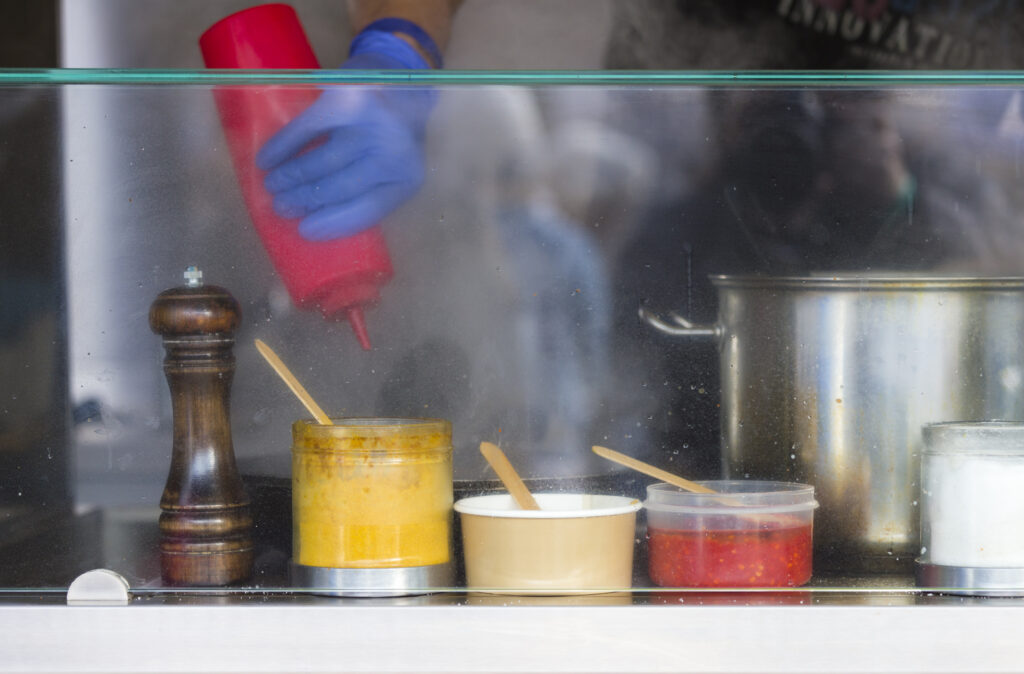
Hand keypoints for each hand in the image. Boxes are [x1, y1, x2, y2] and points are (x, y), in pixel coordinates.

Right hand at [255, 34, 434, 240]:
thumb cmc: (388, 138)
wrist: (399, 81)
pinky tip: (267, 159)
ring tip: (272, 185)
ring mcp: (372, 125)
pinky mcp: (348, 99)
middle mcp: (394, 152)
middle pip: (341, 186)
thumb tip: (315, 222)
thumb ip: (364, 192)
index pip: (369, 208)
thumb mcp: (388, 169)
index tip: (305, 231)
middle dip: (305, 199)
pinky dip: (284, 145)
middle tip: (280, 206)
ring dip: (291, 176)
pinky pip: (307, 128)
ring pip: (322, 161)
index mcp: (407, 177)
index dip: (334, 223)